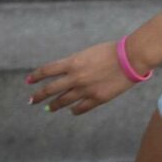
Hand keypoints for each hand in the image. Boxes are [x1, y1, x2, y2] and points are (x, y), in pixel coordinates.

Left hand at [26, 42, 141, 116]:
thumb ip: (76, 64)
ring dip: (54, 106)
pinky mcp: (97, 98)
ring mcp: (85, 89)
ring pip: (63, 101)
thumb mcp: (89, 53)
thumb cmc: (113, 51)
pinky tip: (71, 111)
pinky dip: (74, 110)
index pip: (47, 70)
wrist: (132, 57)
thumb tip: (66, 74)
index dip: (36, 76)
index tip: (29, 81)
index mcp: (73, 62)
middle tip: (32, 100)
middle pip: (50, 89)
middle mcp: (75, 77)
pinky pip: (81, 108)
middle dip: (39, 96)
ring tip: (49, 108)